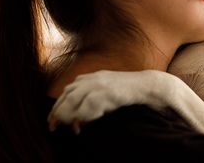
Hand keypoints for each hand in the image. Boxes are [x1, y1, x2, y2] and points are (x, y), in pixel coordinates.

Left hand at [48, 69, 174, 132]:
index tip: (53, 118)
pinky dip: (82, 115)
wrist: (150, 85)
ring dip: (66, 114)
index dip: (59, 104)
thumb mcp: (108, 93)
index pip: (68, 90)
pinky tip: (80, 125)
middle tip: (53, 126)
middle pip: (67, 94)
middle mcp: (93, 79)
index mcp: (92, 77)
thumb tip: (79, 119)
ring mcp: (100, 84)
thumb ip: (93, 100)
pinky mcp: (107, 92)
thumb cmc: (130, 92)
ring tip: (64, 127)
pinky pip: (89, 105)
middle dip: (58, 111)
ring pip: (74, 98)